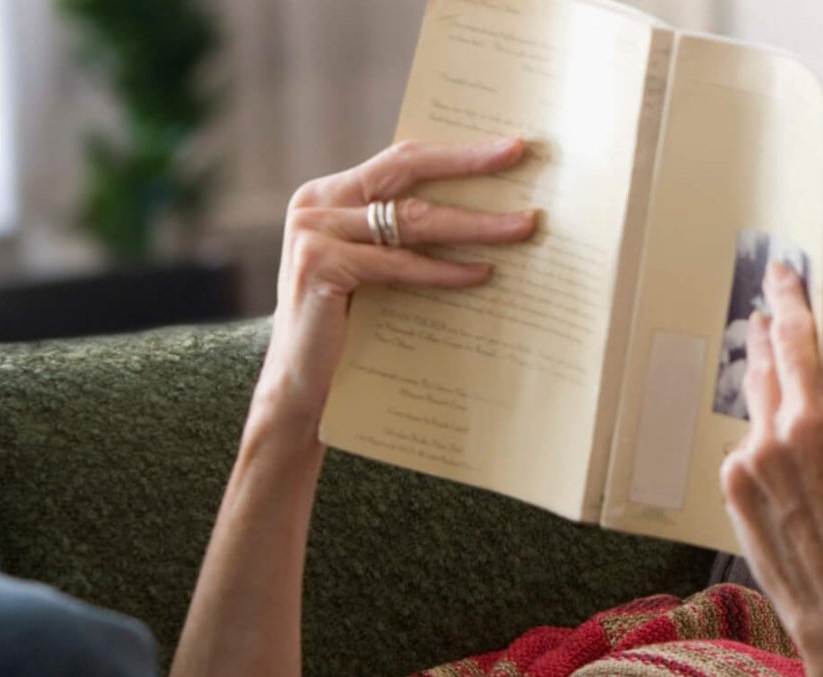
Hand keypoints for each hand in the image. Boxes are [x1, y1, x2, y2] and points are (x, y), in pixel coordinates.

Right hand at [252, 137, 538, 433]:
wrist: (300, 385)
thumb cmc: (350, 329)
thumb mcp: (376, 270)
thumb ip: (406, 239)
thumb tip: (487, 217)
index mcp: (331, 195)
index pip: (401, 161)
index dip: (455, 153)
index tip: (508, 146)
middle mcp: (317, 203)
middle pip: (406, 170)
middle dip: (468, 162)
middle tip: (518, 155)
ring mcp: (313, 231)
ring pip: (412, 220)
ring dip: (474, 223)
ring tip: (522, 226)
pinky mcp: (319, 265)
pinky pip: (399, 264)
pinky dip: (444, 270)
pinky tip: (482, 274)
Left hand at [719, 254, 822, 653]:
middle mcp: (811, 420)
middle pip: (794, 332)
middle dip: (790, 292)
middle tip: (783, 269)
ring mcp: (766, 446)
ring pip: (762, 375)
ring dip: (765, 348)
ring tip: (765, 327)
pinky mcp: (737, 473)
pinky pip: (751, 433)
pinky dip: (763, 429)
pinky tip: (775, 443)